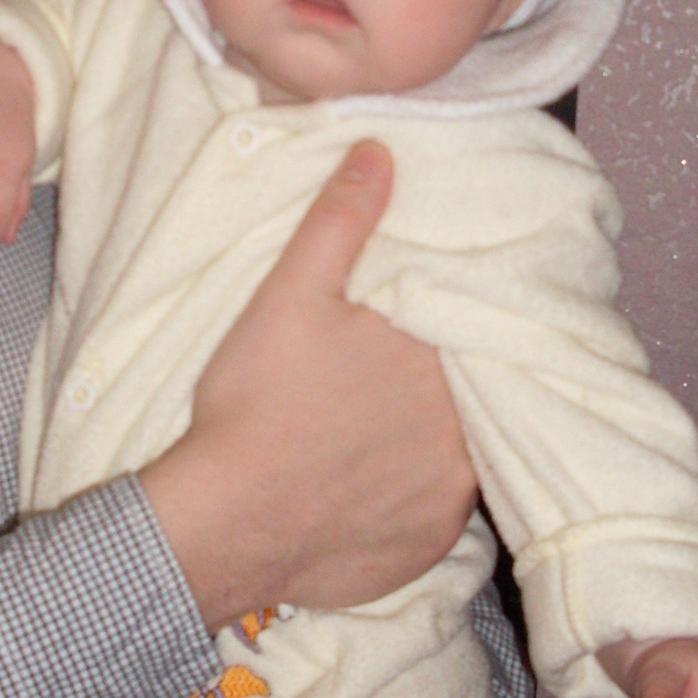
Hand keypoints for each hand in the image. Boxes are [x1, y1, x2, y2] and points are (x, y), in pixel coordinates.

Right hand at [140, 141, 476, 627]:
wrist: (227, 520)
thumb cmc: (256, 400)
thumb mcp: (289, 295)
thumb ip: (340, 222)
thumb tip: (380, 153)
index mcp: (437, 355)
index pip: (470, 324)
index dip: (449, 317)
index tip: (417, 322)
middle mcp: (465, 426)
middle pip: (470, 388)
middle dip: (440, 378)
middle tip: (390, 376)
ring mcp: (452, 493)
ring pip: (459, 449)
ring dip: (432, 436)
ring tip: (381, 428)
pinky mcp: (429, 543)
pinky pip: (437, 510)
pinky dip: (413, 494)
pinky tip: (371, 481)